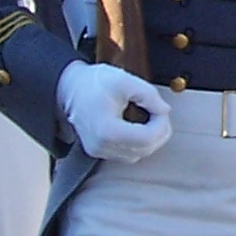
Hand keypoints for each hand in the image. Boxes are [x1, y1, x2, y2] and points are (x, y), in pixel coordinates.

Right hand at [57, 60, 172, 162]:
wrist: (70, 87)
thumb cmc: (94, 82)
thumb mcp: (125, 80)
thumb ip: (149, 95)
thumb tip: (165, 110)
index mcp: (108, 131)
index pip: (147, 138)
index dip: (161, 124)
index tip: (161, 110)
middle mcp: (102, 146)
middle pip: (145, 149)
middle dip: (159, 132)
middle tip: (158, 112)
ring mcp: (98, 151)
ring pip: (138, 154)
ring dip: (149, 138)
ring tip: (149, 118)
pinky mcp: (98, 152)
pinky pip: (127, 154)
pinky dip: (137, 142)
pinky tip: (138, 126)